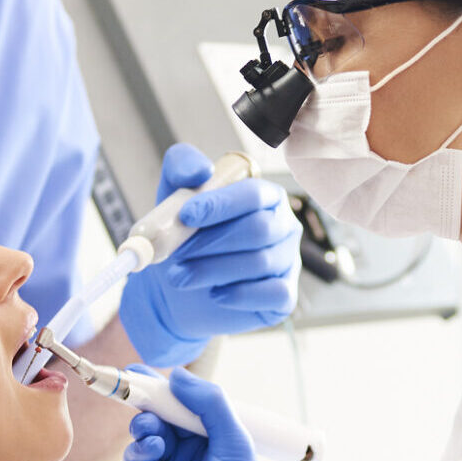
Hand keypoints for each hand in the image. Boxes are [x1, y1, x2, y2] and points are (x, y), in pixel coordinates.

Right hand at [117, 368, 287, 460]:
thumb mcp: (234, 442)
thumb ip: (210, 403)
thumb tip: (177, 375)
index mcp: (199, 440)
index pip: (171, 406)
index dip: (153, 388)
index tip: (134, 371)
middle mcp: (175, 457)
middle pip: (147, 423)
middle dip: (145, 416)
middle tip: (151, 423)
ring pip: (133, 448)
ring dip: (142, 443)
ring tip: (159, 452)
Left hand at [120, 143, 300, 365]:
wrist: (178, 285)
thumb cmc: (183, 233)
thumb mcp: (174, 194)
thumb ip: (182, 166)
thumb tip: (202, 171)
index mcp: (264, 195)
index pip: (253, 194)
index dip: (220, 204)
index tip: (186, 215)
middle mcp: (283, 224)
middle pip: (259, 229)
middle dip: (212, 242)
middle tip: (177, 252)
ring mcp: (288, 260)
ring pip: (260, 262)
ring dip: (213, 269)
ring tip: (180, 276)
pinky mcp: (285, 295)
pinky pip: (273, 294)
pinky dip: (239, 295)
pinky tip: (215, 294)